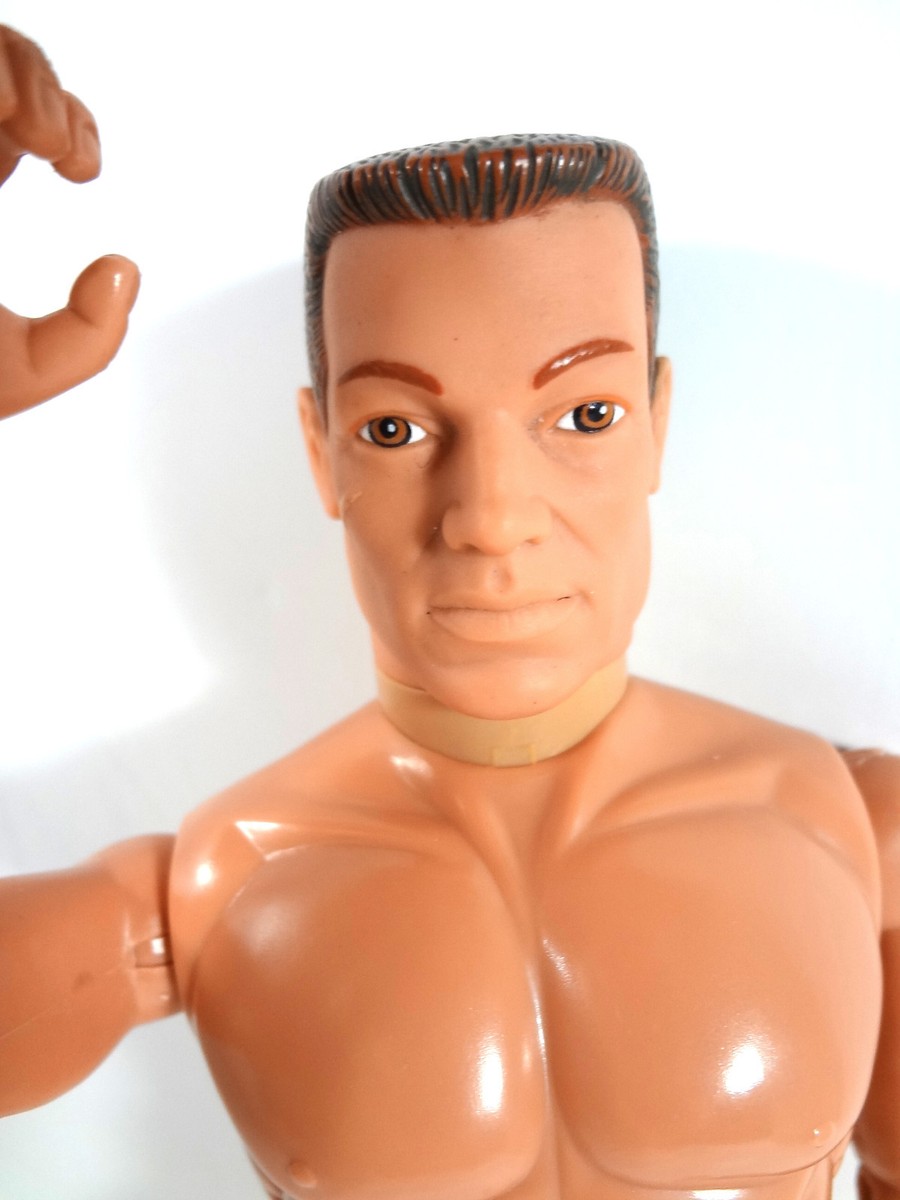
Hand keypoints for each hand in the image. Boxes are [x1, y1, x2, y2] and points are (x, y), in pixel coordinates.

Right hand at [0, 25, 138, 418]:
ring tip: (36, 139)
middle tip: (59, 154)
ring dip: (14, 74)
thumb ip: (87, 343)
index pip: (23, 107)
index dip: (66, 116)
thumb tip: (123, 272)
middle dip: (41, 89)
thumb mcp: (17, 372)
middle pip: (0, 62)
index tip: (81, 170)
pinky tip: (4, 117)